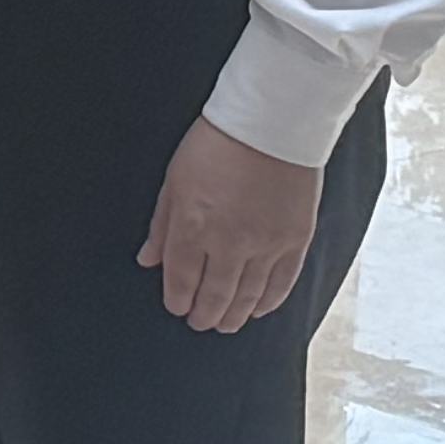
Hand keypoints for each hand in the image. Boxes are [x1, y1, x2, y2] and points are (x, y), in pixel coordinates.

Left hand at [139, 116, 325, 333]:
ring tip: (225, 323)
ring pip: (247, 298)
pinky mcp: (295, 241)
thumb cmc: (218, 142)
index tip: (177, 306)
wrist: (273, 120)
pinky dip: (268, 303)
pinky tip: (258, 309)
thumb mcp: (175, 179)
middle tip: (200, 322)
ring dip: (234, 316)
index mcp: (194, 227)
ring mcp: (265, 245)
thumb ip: (162, 225)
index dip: (178, 301)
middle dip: (204, 316)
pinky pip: (281, 285)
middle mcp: (229, 244)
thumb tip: (149, 260)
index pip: (182, 281)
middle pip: (214, 297)